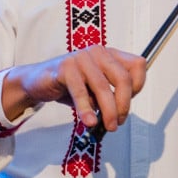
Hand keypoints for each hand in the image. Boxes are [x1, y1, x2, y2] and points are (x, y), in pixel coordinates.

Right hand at [2, 45, 146, 131]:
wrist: (38, 81)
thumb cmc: (71, 86)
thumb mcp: (96, 90)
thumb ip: (111, 96)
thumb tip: (120, 116)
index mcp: (110, 54)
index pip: (138, 65)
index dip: (138, 86)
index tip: (127, 103)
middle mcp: (99, 52)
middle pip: (123, 78)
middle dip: (124, 105)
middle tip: (118, 122)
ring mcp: (82, 58)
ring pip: (103, 87)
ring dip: (108, 111)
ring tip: (108, 126)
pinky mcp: (65, 67)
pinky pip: (81, 92)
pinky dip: (86, 109)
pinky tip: (89, 121)